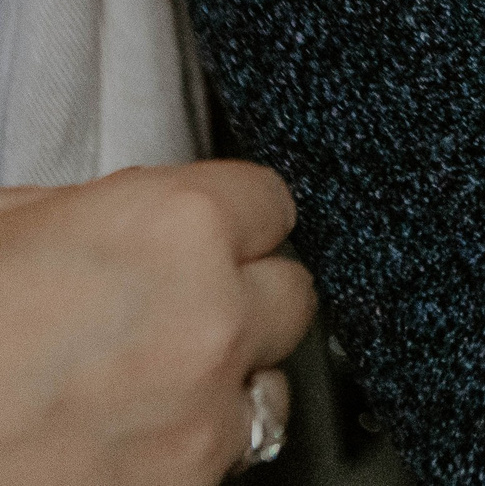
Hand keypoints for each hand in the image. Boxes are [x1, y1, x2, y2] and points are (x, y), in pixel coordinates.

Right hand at [0, 162, 315, 485]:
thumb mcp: (4, 227)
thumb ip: (93, 213)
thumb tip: (127, 216)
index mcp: (175, 228)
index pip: (268, 201)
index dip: (230, 218)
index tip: (205, 232)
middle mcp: (211, 318)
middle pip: (287, 292)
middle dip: (239, 296)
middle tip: (171, 307)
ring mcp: (205, 415)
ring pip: (270, 380)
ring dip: (227, 376)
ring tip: (142, 381)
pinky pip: (228, 452)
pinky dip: (189, 441)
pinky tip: (122, 434)